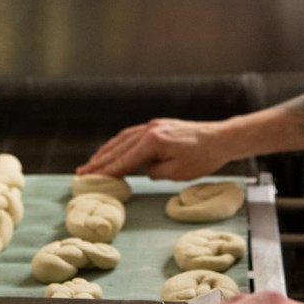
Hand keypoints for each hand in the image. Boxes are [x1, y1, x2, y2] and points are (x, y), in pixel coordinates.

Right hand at [75, 118, 231, 179]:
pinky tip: (114, 150)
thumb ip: (154, 172)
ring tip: (92, 163)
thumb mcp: (177, 173)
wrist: (221, 138)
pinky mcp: (158, 126)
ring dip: (106, 151)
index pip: (123, 159)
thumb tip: (143, 170)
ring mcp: (153, 125)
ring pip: (123, 139)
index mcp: (153, 141)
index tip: (90, 178)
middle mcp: (149, 130)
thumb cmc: (203, 158)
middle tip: (82, 172)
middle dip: (99, 161)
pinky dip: (120, 144)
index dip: (106, 171)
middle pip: (118, 147)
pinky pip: (132, 135)